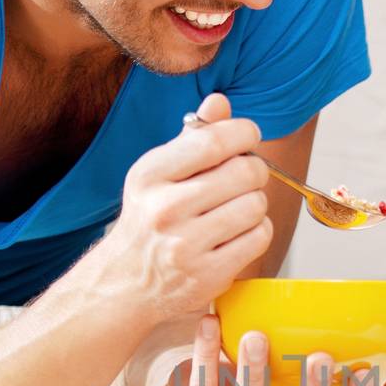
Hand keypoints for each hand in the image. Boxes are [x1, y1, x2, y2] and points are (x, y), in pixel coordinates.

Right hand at [96, 92, 271, 319]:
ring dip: (255, 204)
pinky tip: (237, 233)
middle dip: (254, 170)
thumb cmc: (150, 220)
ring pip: (256, 205)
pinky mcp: (209, 275)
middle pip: (244, 172)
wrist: (126, 283)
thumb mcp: (159, 175)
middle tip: (244, 178)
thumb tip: (220, 101)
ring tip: (236, 209)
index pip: (213, 141)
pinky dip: (257, 231)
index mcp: (150, 175)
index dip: (244, 132)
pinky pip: (260, 236)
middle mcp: (164, 209)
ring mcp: (186, 245)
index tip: (249, 136)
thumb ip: (192, 138)